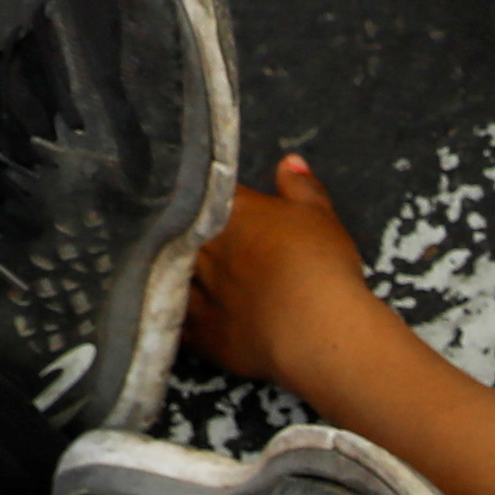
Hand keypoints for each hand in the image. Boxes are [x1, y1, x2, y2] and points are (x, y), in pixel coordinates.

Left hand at [184, 152, 380, 389]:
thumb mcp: (320, 217)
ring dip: (177, 277)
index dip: (217, 204)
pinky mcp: (200, 332)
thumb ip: (301, 188)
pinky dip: (182, 321)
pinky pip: (180, 324)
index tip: (227, 212)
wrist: (316, 329)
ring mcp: (197, 290)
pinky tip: (186, 318)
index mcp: (228, 210)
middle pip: (182, 234)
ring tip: (187, 279)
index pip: (211, 196)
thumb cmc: (321, 266)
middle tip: (210, 250)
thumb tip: (290, 162)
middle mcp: (203, 246)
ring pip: (173, 277)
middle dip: (192, 239)